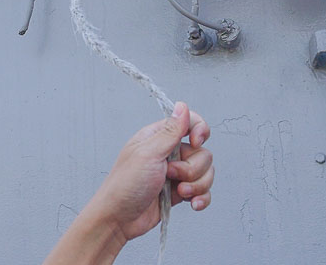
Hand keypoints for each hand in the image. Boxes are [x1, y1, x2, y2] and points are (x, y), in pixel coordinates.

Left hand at [84, 101, 212, 242]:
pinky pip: (204, 191)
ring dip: (196, 185)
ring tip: (178, 192)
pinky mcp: (180, 191)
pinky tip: (192, 203)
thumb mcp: (148, 153)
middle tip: (170, 174)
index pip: (190, 123)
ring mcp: (176, 173)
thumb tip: (183, 106)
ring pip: (205, 172)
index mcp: (159, 137)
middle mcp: (169, 153)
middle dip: (192, 168)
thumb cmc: (126, 184)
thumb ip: (170, 131)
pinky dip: (202, 198)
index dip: (199, 131)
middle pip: (202, 152)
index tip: (195, 142)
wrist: (119, 219)